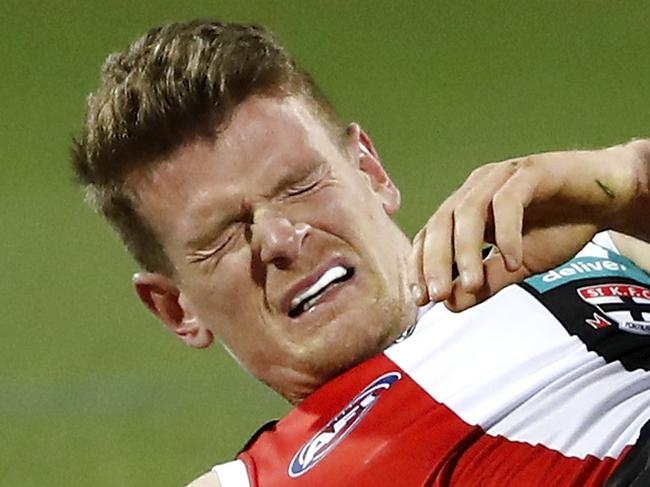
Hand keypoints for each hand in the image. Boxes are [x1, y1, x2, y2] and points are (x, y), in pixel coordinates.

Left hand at [409, 139, 649, 310]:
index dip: (420, 265)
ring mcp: (502, 177)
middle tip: (438, 295)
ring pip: (469, 210)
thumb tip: (451, 305)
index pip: (430, 236)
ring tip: (472, 283)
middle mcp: (477, 189)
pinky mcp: (532, 171)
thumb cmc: (559, 227)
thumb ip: (486, 282)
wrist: (609, 199)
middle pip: (441, 223)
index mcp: (466, 209)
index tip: (421, 299)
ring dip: (465, 250)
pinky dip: (507, 233)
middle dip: (434, 261)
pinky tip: (513, 260)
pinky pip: (509, 200)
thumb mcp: (518, 266)